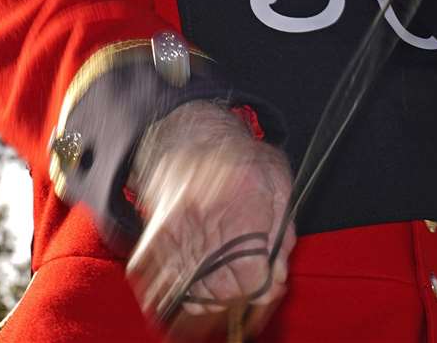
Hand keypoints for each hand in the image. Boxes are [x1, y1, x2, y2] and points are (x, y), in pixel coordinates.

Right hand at [127, 102, 294, 338]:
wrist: (189, 134)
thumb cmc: (240, 158)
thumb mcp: (277, 182)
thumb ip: (282, 234)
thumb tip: (276, 280)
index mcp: (244, 201)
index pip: (252, 275)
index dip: (264, 287)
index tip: (268, 282)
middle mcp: (206, 218)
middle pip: (224, 292)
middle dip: (241, 295)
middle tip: (247, 282)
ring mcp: (176, 230)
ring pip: (193, 296)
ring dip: (211, 301)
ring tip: (222, 285)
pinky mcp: (154, 238)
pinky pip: (161, 286)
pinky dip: (177, 297)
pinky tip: (195, 289)